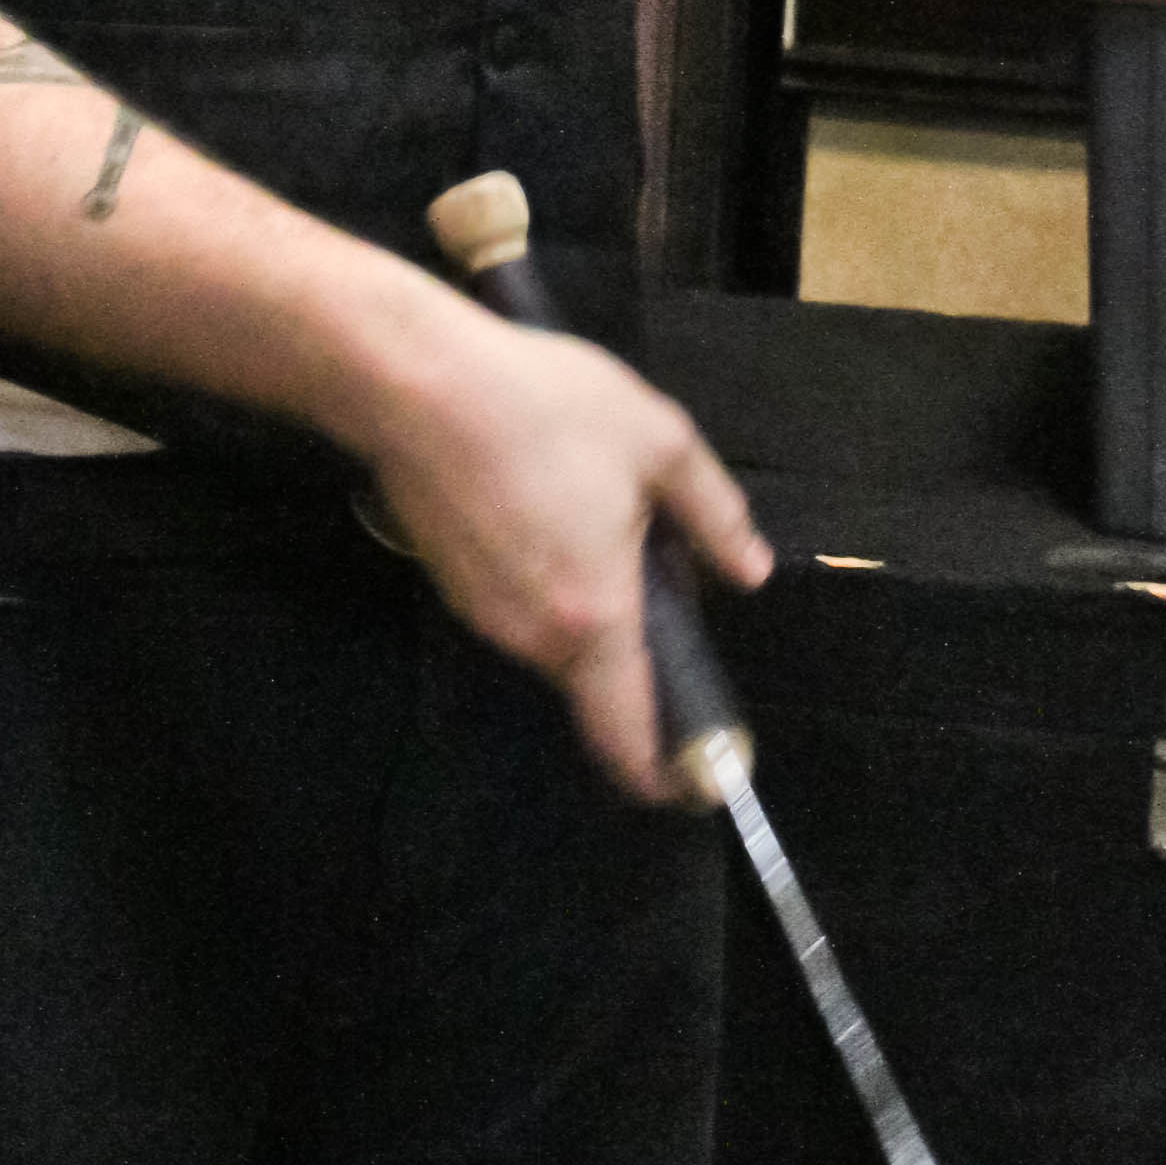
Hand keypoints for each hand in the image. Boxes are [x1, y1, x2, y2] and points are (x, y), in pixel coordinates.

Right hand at [354, 309, 771, 803]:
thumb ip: (714, 516)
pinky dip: (549, 586)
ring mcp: (483, 615)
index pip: (627, 736)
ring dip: (591, 612)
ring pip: (557, 641)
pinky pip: (521, 610)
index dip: (663, 775)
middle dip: (637, 652)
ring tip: (604, 520)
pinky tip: (550, 509)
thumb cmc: (547, 408)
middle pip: (597, 680)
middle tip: (661, 570)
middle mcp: (532, 638)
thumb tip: (750, 573)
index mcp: (594, 618)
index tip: (694, 782)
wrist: (415, 382)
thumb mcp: (658, 442)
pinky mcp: (450, 585)